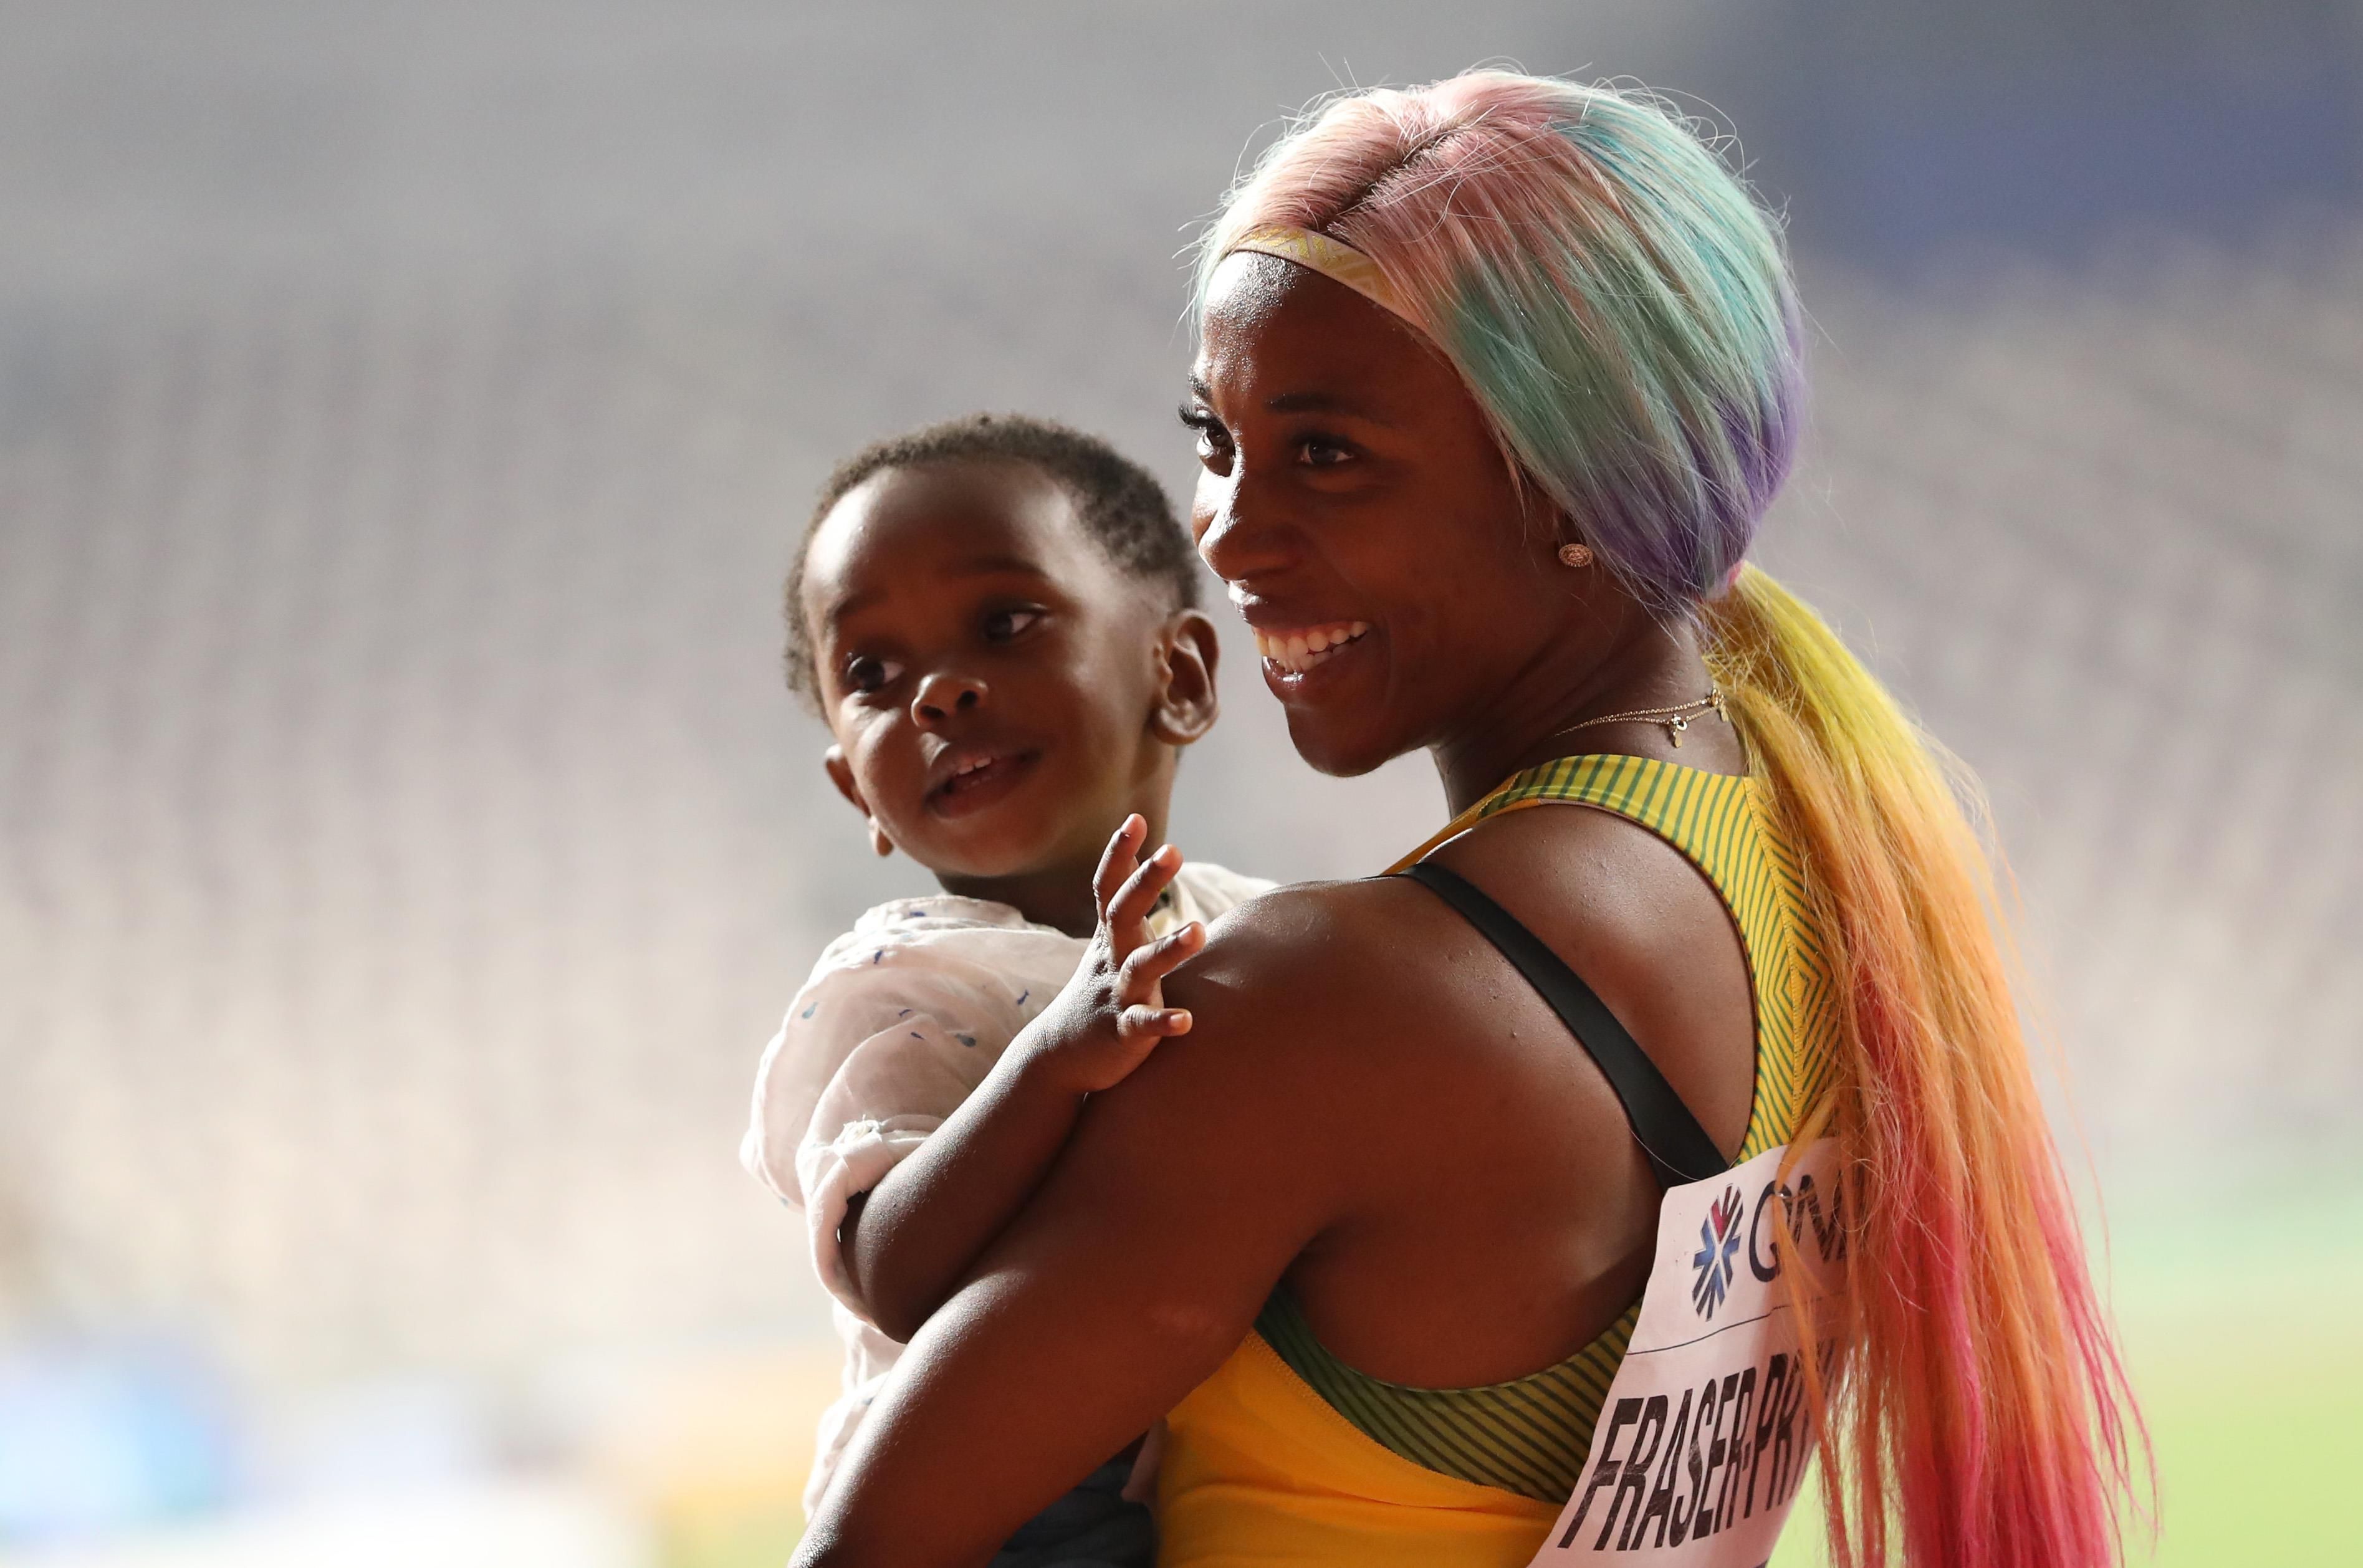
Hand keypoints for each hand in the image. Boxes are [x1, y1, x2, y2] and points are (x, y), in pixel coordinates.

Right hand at [1019, 816, 1205, 1094]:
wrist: (1058, 1056)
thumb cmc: (1097, 991)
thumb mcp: (1106, 943)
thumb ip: (1123, 903)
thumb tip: (1139, 854)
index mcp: (1110, 937)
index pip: (1108, 887)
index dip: (1119, 854)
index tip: (1136, 818)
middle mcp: (1112, 959)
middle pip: (1124, 913)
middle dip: (1146, 882)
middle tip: (1173, 851)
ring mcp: (1116, 994)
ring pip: (1140, 967)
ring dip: (1168, 949)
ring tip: (1198, 931)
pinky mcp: (1122, 1032)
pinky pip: (1142, 1025)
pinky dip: (1163, 1022)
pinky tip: (1186, 1021)